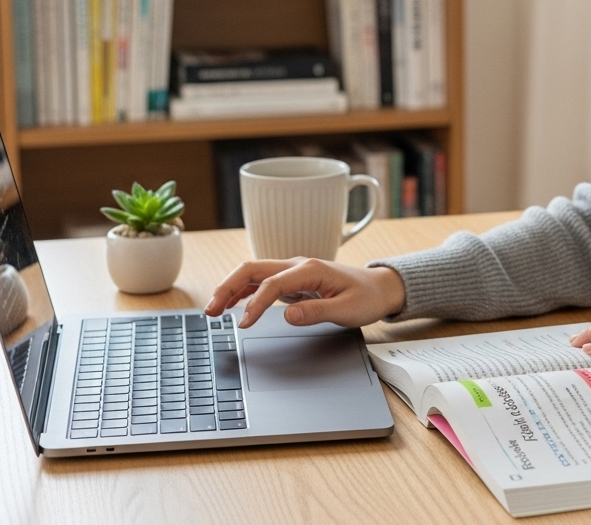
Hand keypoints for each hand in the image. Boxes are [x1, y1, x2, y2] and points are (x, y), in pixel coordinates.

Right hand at [204, 259, 406, 328]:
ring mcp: (294, 272)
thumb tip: (288, 315)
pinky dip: (243, 291)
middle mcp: (298, 266)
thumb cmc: (366, 297)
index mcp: (310, 270)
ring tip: (212, 310)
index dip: (255, 304)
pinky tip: (231, 304)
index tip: (244, 324)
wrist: (379, 288)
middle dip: (228, 287)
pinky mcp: (293, 281)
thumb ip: (317, 312)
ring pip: (254, 274)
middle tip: (210, 311)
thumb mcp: (347, 310)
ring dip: (231, 288)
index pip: (272, 284)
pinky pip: (262, 283)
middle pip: (253, 270)